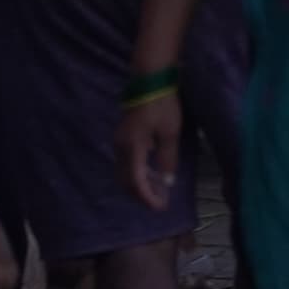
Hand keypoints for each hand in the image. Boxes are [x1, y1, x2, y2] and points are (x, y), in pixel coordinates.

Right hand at [120, 90, 183, 213]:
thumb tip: (167, 182)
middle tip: (158, 202)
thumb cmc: (162, 105)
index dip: (147, 197)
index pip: (136, 182)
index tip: (160, 207)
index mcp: (132, 148)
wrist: (149, 80)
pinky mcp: (123, 137)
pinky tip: (150, 174)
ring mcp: (119, 142)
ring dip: (137, 185)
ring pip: (123, 173)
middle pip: (125, 181)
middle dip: (141, 195)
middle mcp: (120, 148)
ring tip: (156, 191)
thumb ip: (167, 159)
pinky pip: (125, 163)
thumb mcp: (170, 133)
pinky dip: (136, 173)